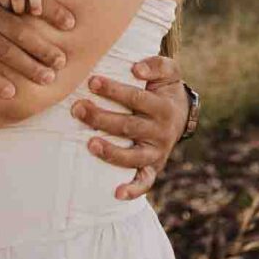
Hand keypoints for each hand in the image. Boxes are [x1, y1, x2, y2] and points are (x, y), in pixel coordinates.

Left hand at [71, 52, 190, 200]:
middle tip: (77, 108)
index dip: (114, 90)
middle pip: (129, 127)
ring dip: (111, 152)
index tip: (91, 81)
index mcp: (163, 107)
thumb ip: (156, 64)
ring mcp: (157, 153)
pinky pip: (145, 182)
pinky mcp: (153, 168)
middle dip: (101, 118)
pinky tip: (117, 193)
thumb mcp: (169, 72)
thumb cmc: (164, 89)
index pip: (136, 99)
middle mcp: (161, 132)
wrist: (181, 114)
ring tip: (89, 144)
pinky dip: (133, 190)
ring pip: (133, 157)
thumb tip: (136, 69)